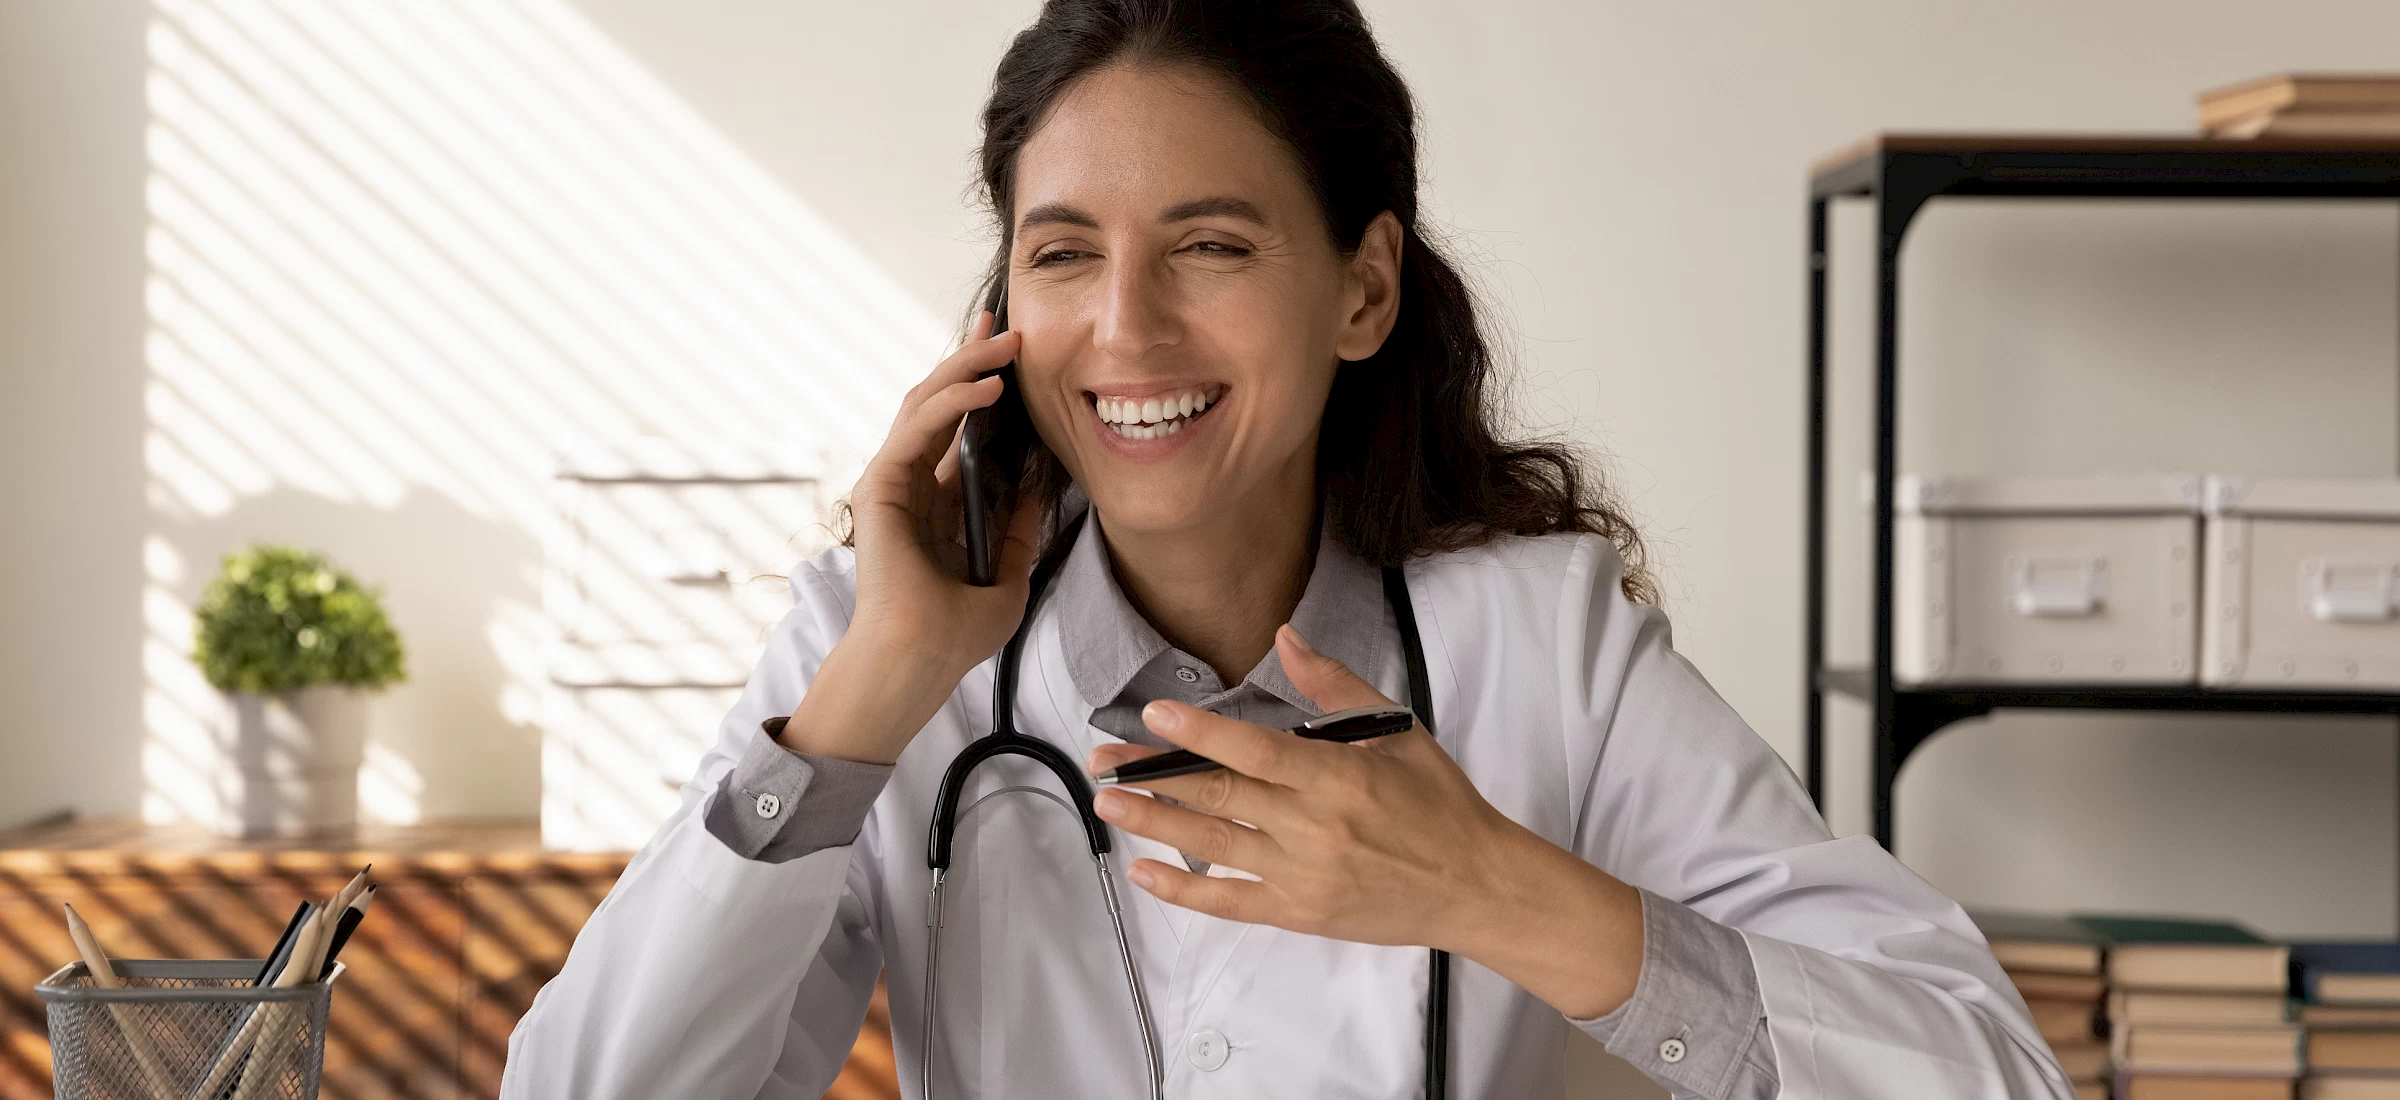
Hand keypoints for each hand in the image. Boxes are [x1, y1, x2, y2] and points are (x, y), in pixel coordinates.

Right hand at [846, 311, 1046, 671]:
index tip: (1014, 358)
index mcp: (934, 503)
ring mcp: (891, 481)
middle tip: (1006, 326)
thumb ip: (1021, 532)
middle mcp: (910, 484)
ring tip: (1007, 343)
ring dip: (967, 366)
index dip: (983, 388)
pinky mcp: (880, 483)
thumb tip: (1043, 490)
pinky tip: (991, 386)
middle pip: (940, 404)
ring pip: (927, 402)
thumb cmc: (956, 633)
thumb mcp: (1009, 575)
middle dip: (972, 359)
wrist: (920, 660)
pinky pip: (920, 425)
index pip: (959, 430)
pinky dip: (954, 400)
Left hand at [1085, 624, 1646, 1017]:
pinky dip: (1184, 892)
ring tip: (1108, 805)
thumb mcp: (1396, 731)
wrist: (1476, 884)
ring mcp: (1302, 875)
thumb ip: (1334, 685)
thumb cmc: (1438, 804)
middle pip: (1219, 796)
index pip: (1255, 750)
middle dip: (1154, 775)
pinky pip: (1230, 903)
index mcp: (1338, 777)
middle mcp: (1313, 827)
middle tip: (1105, 761)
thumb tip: (1286, 637)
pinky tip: (1144, 872)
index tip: (1154, 714)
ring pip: (1213, 846)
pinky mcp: (1299, 913)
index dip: (1200, 732)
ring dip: (1155, 824)